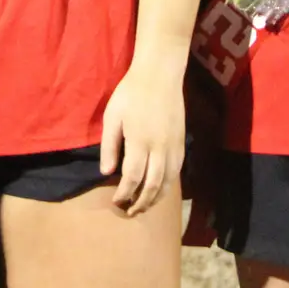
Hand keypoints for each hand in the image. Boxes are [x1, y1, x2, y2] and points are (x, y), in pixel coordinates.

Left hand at [100, 58, 184, 215]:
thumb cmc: (131, 93)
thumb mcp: (113, 116)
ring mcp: (173, 147)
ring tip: (144, 207)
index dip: (124, 193)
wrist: (160, 75)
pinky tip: (159, 190)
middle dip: (141, 203)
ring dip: (156, 199)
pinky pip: (177, 172)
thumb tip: (106, 172)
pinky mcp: (182, 143)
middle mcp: (160, 148)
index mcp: (140, 141)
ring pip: (167, 183)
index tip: (116, 201)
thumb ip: (110, 145)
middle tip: (130, 211)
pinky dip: (168, 186)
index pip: (133, 177)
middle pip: (152, 186)